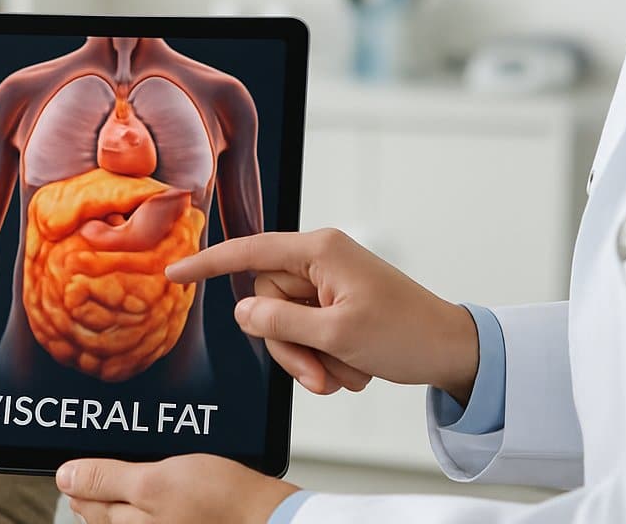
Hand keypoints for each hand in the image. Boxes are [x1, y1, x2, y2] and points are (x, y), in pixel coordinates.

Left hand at [56, 454, 296, 523]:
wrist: (265, 518)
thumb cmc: (221, 502)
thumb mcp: (153, 483)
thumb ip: (107, 480)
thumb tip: (65, 477)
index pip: (85, 502)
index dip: (79, 476)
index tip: (79, 459)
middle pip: (104, 511)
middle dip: (101, 486)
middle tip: (108, 462)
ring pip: (128, 513)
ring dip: (126, 490)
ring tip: (138, 474)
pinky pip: (151, 516)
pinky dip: (148, 500)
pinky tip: (165, 486)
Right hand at [167, 228, 478, 400]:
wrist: (451, 351)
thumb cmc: (406, 334)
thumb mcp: (336, 334)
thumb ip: (280, 323)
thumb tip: (242, 312)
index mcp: (320, 250)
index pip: (249, 250)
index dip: (209, 262)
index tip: (175, 271)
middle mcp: (321, 259)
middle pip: (268, 300)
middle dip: (288, 344)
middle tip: (318, 373)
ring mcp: (329, 282)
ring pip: (286, 323)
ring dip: (309, 358)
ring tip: (343, 374)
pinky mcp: (337, 304)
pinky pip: (307, 332)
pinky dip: (324, 357)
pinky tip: (352, 370)